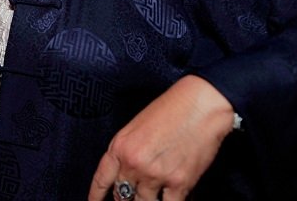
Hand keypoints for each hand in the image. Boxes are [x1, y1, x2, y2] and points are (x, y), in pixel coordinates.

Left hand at [87, 75, 234, 200]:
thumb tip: (128, 175)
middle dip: (127, 199)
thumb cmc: (170, 110)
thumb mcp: (136, 127)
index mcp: (119, 147)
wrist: (200, 105)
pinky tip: (174, 197)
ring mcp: (155, 175)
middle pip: (122, 196)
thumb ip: (128, 152)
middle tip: (134, 196)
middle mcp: (133, 164)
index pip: (101, 179)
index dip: (96, 195)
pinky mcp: (179, 183)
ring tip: (157, 194)